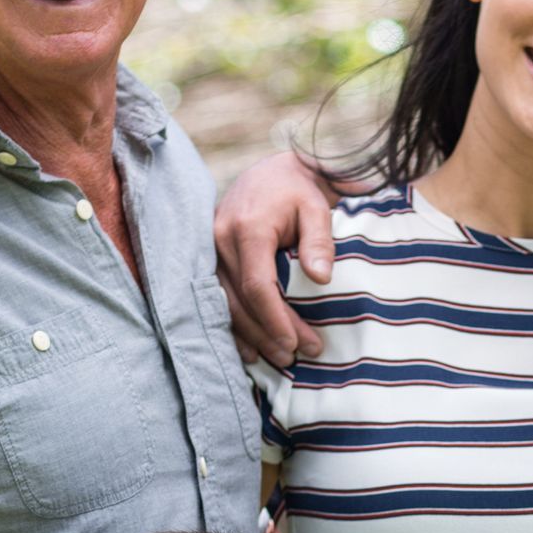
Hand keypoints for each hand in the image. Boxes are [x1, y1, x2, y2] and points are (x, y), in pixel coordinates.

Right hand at [214, 149, 336, 365]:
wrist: (270, 174)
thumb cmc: (298, 190)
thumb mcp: (316, 207)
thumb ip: (319, 241)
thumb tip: (321, 278)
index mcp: (248, 229)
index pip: (257, 285)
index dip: (274, 318)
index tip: (296, 343)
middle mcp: (221, 240)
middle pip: (241, 301)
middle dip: (269, 334)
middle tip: (297, 357)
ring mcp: (211, 250)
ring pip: (226, 304)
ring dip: (252, 336)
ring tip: (281, 358)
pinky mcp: (211, 258)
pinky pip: (219, 298)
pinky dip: (236, 326)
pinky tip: (252, 349)